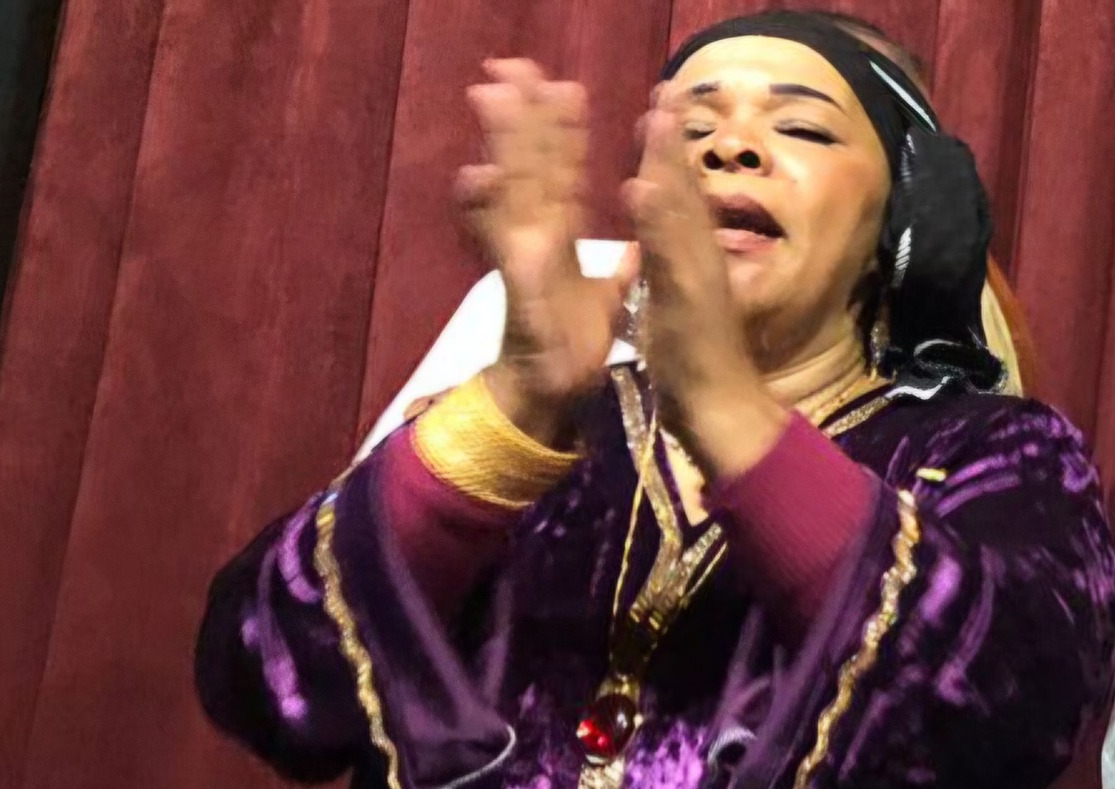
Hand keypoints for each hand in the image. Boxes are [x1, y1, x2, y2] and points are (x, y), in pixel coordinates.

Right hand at [457, 59, 635, 447]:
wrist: (554, 395)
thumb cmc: (576, 348)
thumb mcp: (608, 301)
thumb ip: (619, 270)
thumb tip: (635, 248)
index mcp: (560, 241)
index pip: (562, 176)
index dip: (563, 135)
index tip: (563, 89)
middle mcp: (536, 243)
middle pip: (528, 169)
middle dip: (522, 118)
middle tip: (512, 67)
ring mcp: (523, 264)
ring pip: (511, 192)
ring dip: (502, 145)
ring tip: (493, 100)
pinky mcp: (521, 292)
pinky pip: (505, 251)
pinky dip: (491, 217)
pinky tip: (480, 179)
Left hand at [620, 88, 779, 478]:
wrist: (726, 418)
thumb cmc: (700, 374)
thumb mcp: (677, 314)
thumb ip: (673, 280)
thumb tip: (663, 254)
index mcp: (692, 267)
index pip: (678, 202)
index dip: (666, 156)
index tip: (656, 112)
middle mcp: (701, 264)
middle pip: (684, 194)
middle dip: (669, 142)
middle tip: (663, 89)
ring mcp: (698, 281)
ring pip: (680, 214)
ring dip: (667, 164)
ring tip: (655, 117)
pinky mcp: (689, 304)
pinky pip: (667, 256)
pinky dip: (656, 220)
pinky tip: (642, 187)